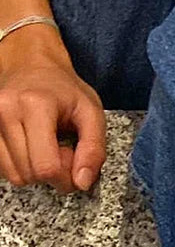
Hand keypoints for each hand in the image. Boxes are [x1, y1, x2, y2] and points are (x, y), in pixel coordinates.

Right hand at [0, 32, 105, 193]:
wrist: (31, 63)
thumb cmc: (63, 89)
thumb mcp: (92, 113)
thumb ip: (94, 150)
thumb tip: (82, 182)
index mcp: (35, 105)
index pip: (46, 167)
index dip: (64, 177)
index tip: (72, 159)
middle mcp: (6, 110)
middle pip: (30, 174)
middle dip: (52, 174)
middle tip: (61, 150)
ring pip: (14, 175)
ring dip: (35, 171)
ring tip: (46, 148)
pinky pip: (3, 168)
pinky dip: (21, 166)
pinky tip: (31, 148)